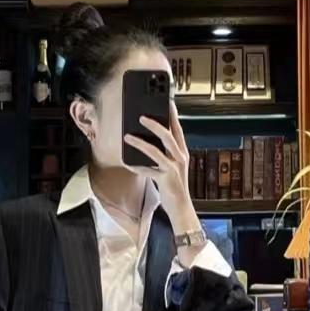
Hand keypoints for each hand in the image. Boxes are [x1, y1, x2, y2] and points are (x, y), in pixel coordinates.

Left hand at [124, 101, 198, 235]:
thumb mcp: (173, 167)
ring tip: (127, 136)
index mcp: (182, 153)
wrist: (181, 208)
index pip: (178, 129)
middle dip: (155, 124)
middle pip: (168, 136)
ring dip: (140, 143)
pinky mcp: (165, 180)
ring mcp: (173, 169)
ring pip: (156, 151)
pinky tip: (127, 163)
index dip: (173, 115)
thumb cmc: (174, 187)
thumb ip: (165, 154)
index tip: (166, 102)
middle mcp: (180, 158)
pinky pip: (148, 171)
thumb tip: (150, 141)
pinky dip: (137, 167)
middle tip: (141, 116)